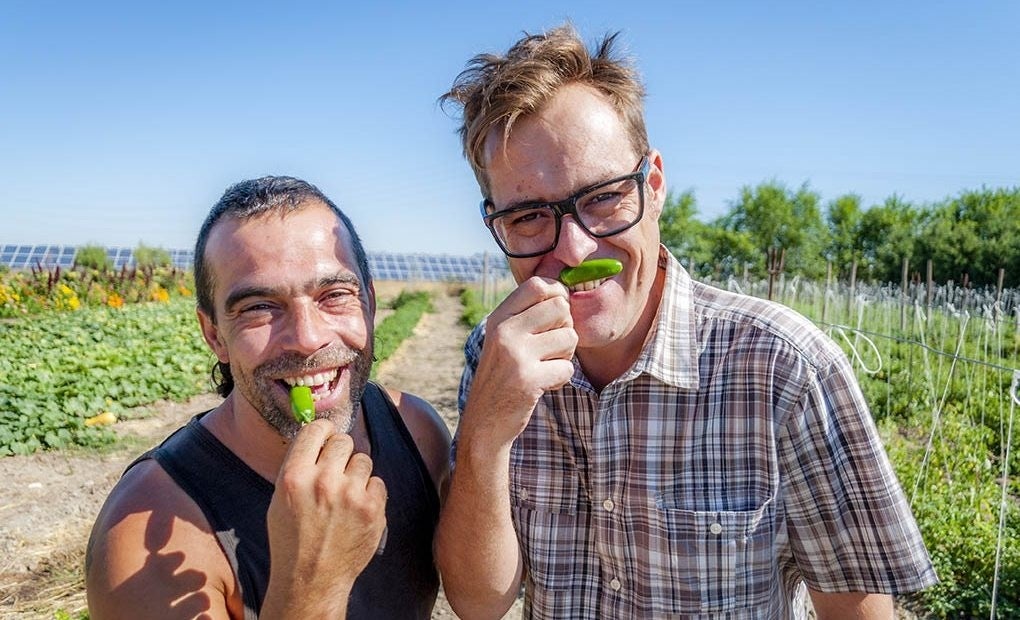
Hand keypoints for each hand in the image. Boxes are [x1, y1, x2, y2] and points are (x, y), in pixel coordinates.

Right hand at [262, 420, 386, 616]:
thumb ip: (298, 467)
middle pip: (344, 441)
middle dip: (341, 453)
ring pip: (363, 460)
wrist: (312, 578)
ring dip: (356, 474)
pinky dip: (370, 493)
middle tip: (337, 471)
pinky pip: (378, 482)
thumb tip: (318, 438)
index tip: (328, 436)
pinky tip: (357, 510)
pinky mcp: (373, 508)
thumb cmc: (292, 540)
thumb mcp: (279, 499)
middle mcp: (323, 480)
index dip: (324, 431)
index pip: (316, 430)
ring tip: (345, 496)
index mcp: (295, 476)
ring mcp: (350, 494)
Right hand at [463, 276, 575, 447]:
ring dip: (565, 355)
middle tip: (551, 348)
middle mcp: (504, 331)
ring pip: (569, 337)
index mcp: (499, 318)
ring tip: (545, 366)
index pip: (538, 285)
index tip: (556, 316)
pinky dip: (560, 378)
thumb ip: (526, 315)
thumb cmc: (502, 376)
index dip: (557, 295)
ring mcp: (515, 354)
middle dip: (565, 328)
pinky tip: (542, 384)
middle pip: (560, 308)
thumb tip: (563, 291)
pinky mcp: (528, 379)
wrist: (484, 422)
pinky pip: (568, 368)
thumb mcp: (503, 339)